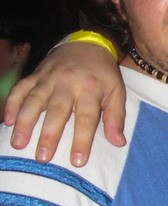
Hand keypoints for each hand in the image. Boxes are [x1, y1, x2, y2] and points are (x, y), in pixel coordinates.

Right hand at [3, 42, 125, 165]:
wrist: (87, 44)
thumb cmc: (103, 74)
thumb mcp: (117, 92)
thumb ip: (115, 117)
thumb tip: (118, 142)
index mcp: (90, 89)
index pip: (87, 118)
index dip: (82, 139)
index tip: (77, 161)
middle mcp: (68, 84)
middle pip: (57, 111)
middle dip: (49, 135)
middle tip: (43, 157)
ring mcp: (48, 78)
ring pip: (34, 100)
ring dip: (25, 122)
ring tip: (18, 144)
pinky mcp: (35, 75)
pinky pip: (20, 88)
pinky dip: (12, 103)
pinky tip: (7, 121)